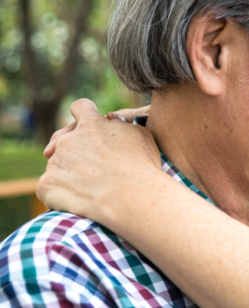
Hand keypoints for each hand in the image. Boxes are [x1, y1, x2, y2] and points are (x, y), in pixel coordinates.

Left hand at [36, 99, 160, 222]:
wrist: (132, 198)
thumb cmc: (142, 167)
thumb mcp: (141, 135)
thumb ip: (120, 124)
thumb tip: (109, 119)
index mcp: (91, 124)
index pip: (81, 108)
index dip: (84, 115)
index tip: (87, 125)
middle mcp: (68, 140)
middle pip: (66, 140)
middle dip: (77, 151)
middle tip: (94, 168)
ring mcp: (55, 162)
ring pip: (58, 164)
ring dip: (69, 172)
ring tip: (91, 188)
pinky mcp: (46, 185)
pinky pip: (48, 186)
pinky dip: (59, 192)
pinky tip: (78, 199)